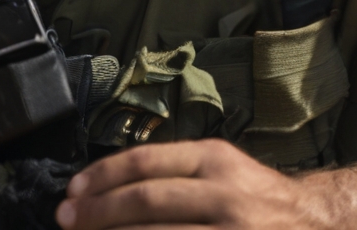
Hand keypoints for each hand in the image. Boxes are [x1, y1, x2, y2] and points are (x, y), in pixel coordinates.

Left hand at [56, 139, 319, 228]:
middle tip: (67, 219)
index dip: (102, 175)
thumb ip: (174, 170)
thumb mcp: (219, 166)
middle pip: (146, 199)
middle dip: (98, 211)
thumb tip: (110, 186)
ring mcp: (231, 229)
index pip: (144, 160)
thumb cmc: (253, 194)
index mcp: (212, 158)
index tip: (72, 190)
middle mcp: (223, 191)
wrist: (314, 224)